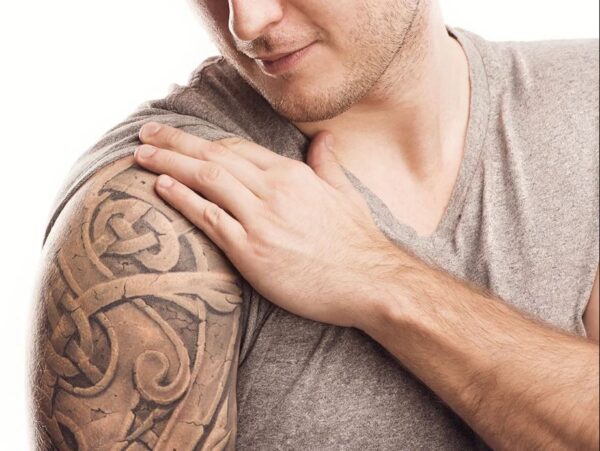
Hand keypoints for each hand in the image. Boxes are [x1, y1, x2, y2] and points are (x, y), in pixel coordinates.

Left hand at [134, 122, 400, 328]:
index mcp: (293, 174)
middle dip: (175, 142)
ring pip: (206, 180)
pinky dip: (182, 200)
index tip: (180, 136)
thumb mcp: (346, 193)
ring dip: (168, 164)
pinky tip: (160, 187)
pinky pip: (209, 218)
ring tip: (140, 155)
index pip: (238, 148)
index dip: (204, 140)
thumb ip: (327, 164)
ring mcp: (261, 219)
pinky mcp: (253, 250)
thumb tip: (325, 138)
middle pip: (215, 157)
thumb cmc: (359, 242)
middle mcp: (273, 189)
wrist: (372, 282)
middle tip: (145, 133)